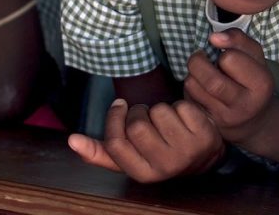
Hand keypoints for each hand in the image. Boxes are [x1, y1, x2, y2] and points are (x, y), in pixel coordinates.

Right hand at [67, 98, 224, 181]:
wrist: (206, 153)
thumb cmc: (162, 151)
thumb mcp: (133, 157)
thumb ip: (102, 151)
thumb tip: (72, 141)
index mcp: (144, 174)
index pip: (116, 143)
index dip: (115, 118)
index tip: (120, 105)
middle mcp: (165, 167)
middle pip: (137, 125)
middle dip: (139, 111)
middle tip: (146, 113)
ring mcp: (187, 152)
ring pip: (159, 112)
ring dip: (161, 107)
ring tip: (166, 118)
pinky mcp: (205, 135)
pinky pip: (182, 106)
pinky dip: (182, 105)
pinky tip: (185, 117)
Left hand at [183, 29, 274, 145]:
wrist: (254, 121)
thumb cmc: (253, 81)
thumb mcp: (255, 57)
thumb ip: (238, 39)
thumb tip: (214, 37)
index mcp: (262, 84)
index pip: (231, 59)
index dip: (225, 52)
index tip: (227, 55)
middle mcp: (245, 105)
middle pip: (211, 80)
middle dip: (198, 62)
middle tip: (200, 56)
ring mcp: (226, 118)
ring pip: (194, 88)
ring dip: (191, 74)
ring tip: (200, 72)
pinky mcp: (209, 125)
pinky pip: (188, 100)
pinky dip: (188, 88)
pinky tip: (199, 87)